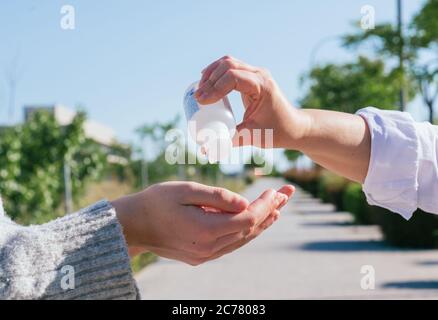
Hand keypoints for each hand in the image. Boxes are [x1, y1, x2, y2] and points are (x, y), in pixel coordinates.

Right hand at [113, 181, 293, 265]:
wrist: (133, 225)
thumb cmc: (156, 202)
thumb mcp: (186, 190)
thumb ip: (218, 196)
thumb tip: (245, 202)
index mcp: (206, 230)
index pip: (247, 218)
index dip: (265, 204)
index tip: (276, 190)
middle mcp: (209, 248)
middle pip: (249, 230)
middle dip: (270, 211)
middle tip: (287, 195)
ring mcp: (205, 255)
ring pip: (242, 239)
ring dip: (262, 223)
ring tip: (278, 208)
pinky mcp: (200, 255)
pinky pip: (231, 243)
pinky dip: (246, 231)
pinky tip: (255, 222)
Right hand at [195, 56, 311, 148]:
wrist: (294, 127)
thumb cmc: (277, 132)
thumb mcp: (254, 137)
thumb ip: (230, 142)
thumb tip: (206, 150)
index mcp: (262, 86)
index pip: (233, 77)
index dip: (214, 87)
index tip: (201, 101)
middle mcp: (259, 75)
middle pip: (228, 65)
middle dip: (210, 79)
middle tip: (198, 97)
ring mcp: (256, 73)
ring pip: (229, 62)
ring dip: (212, 73)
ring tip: (199, 89)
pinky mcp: (252, 77)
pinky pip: (232, 67)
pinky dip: (217, 71)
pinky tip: (206, 79)